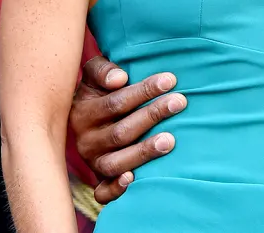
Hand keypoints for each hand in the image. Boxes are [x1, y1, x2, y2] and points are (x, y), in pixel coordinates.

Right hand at [70, 56, 186, 204]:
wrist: (85, 115)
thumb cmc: (99, 88)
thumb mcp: (94, 74)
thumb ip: (102, 70)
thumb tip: (119, 79)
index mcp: (83, 112)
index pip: (116, 102)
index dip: (144, 91)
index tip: (170, 80)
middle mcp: (86, 141)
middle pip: (121, 132)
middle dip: (152, 115)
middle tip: (179, 102)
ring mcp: (93, 162)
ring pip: (116, 163)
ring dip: (143, 152)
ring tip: (170, 140)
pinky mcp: (100, 181)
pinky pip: (103, 192)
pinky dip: (116, 189)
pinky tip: (133, 179)